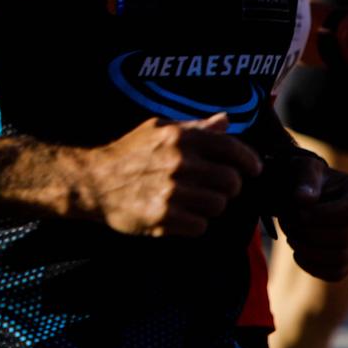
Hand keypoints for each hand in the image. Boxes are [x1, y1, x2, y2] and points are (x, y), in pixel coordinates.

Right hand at [76, 113, 261, 237]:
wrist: (93, 182)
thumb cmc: (129, 153)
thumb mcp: (158, 129)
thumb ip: (195, 127)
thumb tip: (226, 121)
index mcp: (180, 137)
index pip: (231, 149)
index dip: (249, 161)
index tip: (253, 169)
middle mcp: (179, 163)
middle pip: (231, 182)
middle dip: (228, 186)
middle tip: (215, 187)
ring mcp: (171, 192)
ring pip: (218, 205)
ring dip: (210, 205)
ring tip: (193, 200)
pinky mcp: (163, 218)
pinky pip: (200, 226)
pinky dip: (194, 223)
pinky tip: (180, 214)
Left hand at [277, 154, 347, 281]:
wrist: (304, 196)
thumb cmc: (305, 179)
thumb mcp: (303, 167)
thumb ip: (305, 178)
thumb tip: (303, 199)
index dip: (321, 215)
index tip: (297, 212)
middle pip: (344, 236)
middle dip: (308, 233)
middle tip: (286, 223)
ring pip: (341, 257)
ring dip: (308, 250)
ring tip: (290, 236)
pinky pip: (336, 273)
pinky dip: (313, 267)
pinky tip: (297, 253)